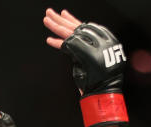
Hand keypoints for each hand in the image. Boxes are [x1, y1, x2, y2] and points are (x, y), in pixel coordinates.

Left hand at [43, 7, 128, 126]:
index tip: (63, 14)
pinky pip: (68, 45)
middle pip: (74, 27)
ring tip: (46, 19)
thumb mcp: (88, 60)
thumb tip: (69, 40)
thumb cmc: (98, 79)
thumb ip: (81, 50)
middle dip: (60, 20)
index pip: (82, 27)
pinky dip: (57, 43)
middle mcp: (96, 41)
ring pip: (70, 32)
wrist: (104, 90)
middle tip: (49, 12)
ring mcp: (91, 46)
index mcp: (98, 41)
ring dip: (56, 25)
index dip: (71, 20)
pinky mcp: (83, 54)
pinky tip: (48, 40)